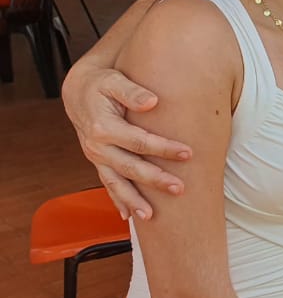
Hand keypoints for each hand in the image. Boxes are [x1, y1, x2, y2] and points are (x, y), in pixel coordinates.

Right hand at [62, 64, 191, 219]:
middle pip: (129, 167)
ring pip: (116, 183)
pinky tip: (129, 216)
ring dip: (133, 200)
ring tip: (151, 216)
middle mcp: (97, 146)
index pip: (139, 141)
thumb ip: (131, 91)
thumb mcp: (114, 81)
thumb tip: (152, 101)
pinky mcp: (100, 163)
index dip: (163, 148)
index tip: (188, 153)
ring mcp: (97, 158)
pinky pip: (108, 185)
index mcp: (104, 127)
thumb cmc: (102, 84)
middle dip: (155, 179)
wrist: (79, 93)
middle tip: (179, 188)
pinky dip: (118, 200)